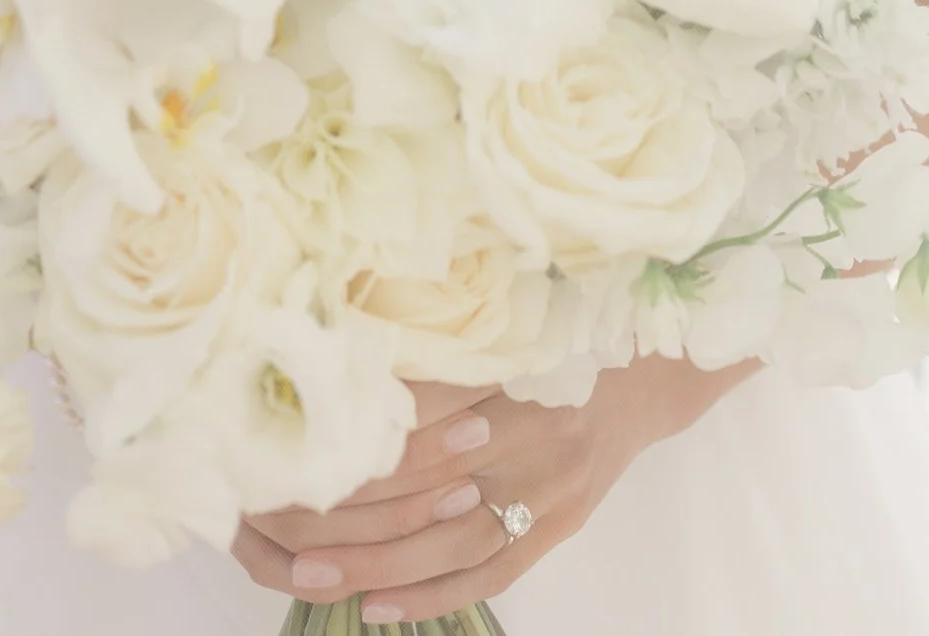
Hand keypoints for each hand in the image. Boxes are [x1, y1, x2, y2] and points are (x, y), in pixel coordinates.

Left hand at [234, 354, 753, 622]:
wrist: (651, 372)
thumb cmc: (570, 331)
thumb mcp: (514, 321)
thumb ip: (446, 345)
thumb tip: (353, 354)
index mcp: (518, 375)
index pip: (424, 422)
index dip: (358, 442)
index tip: (294, 452)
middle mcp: (536, 439)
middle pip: (429, 487)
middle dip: (350, 509)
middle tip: (277, 520)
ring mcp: (550, 493)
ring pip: (453, 543)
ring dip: (378, 564)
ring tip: (312, 573)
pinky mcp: (559, 529)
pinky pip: (490, 574)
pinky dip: (433, 595)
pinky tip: (378, 606)